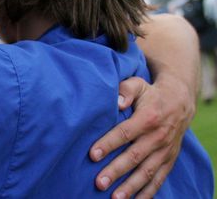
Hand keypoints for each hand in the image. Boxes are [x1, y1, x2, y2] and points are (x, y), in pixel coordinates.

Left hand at [90, 75, 192, 198]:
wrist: (180, 101)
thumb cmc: (150, 93)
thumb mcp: (138, 84)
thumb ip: (125, 90)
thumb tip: (117, 102)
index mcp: (148, 118)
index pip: (125, 133)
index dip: (108, 144)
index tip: (92, 155)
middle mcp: (158, 137)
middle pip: (134, 157)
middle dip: (116, 171)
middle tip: (99, 183)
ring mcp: (165, 151)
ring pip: (147, 172)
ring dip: (131, 186)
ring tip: (115, 198)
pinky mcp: (169, 160)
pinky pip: (159, 179)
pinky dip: (148, 192)